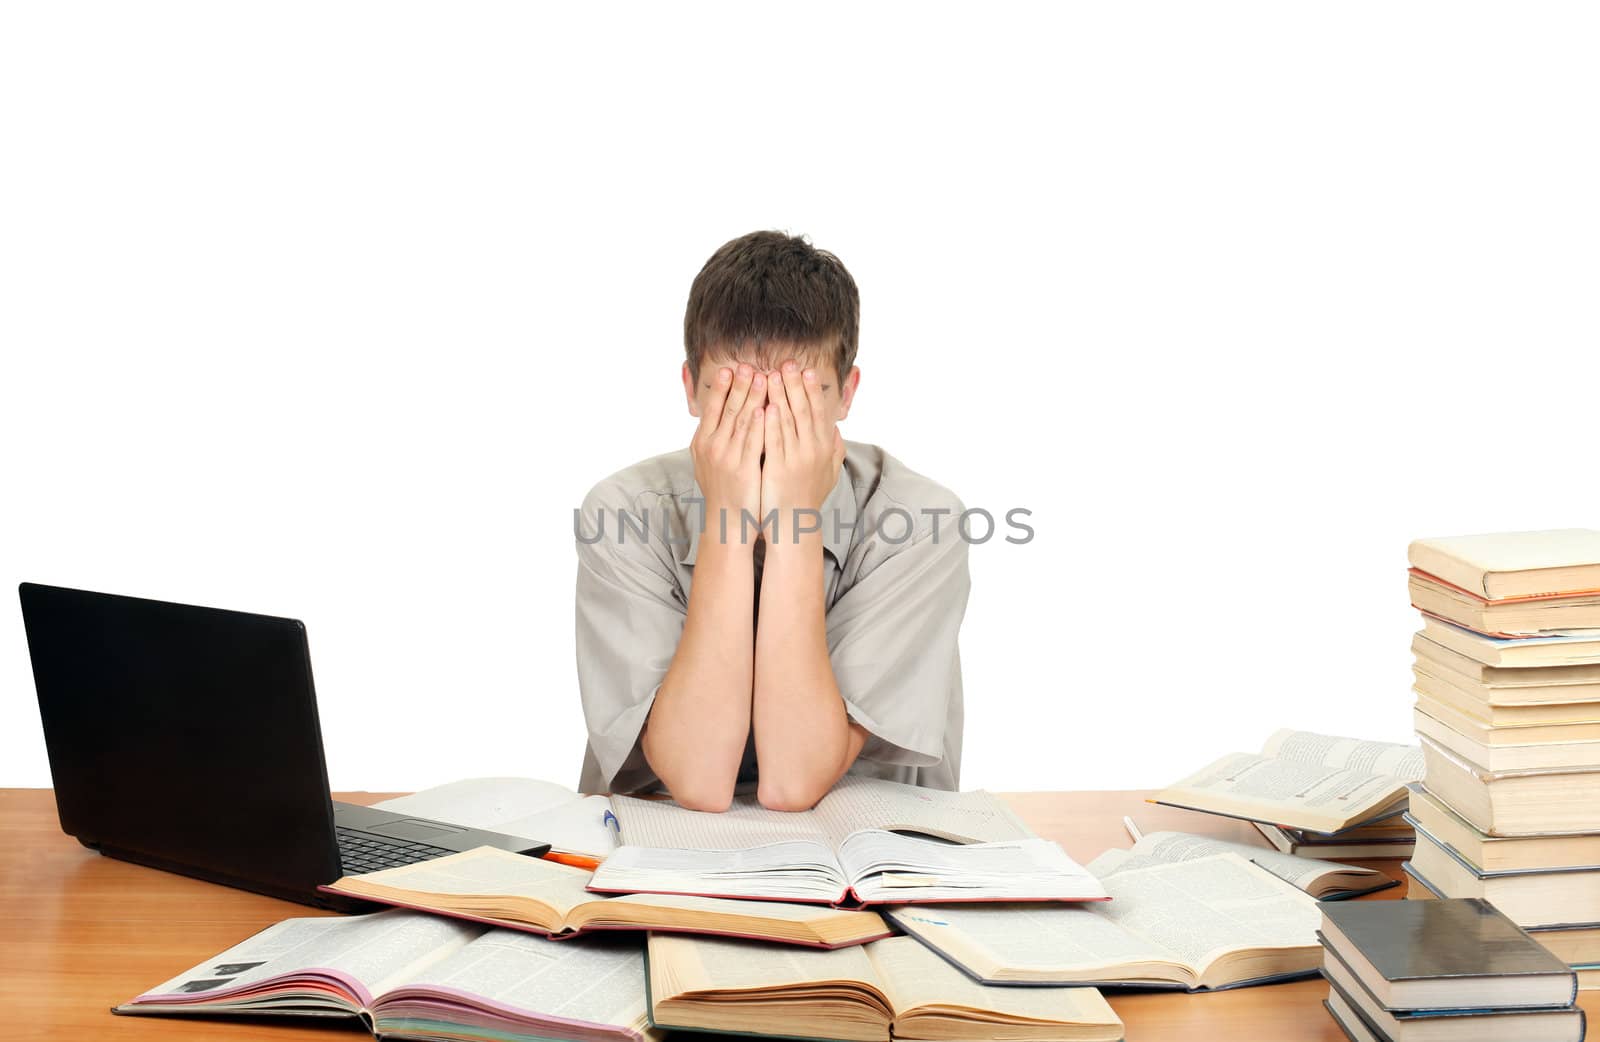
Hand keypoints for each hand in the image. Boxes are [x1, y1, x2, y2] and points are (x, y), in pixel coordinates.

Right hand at [689, 364, 766, 542]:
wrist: (727, 521)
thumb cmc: (723, 489)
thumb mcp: (709, 461)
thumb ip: (714, 437)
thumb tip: (718, 414)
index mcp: (702, 442)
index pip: (712, 408)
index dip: (721, 387)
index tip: (729, 368)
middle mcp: (711, 447)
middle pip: (726, 410)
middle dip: (738, 386)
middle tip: (747, 365)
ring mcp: (726, 458)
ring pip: (740, 421)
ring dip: (751, 397)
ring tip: (761, 377)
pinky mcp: (743, 470)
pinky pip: (752, 442)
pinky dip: (758, 424)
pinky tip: (766, 409)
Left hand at [761, 360, 844, 521]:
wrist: (794, 524)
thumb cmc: (808, 497)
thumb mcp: (829, 473)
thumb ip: (835, 450)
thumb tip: (837, 430)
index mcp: (824, 448)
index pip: (819, 412)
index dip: (813, 390)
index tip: (807, 371)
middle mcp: (814, 450)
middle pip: (805, 410)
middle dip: (796, 385)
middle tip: (788, 363)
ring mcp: (797, 459)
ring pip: (789, 421)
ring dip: (781, 396)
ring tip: (773, 375)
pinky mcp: (779, 469)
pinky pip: (775, 441)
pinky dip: (772, 422)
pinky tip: (766, 406)